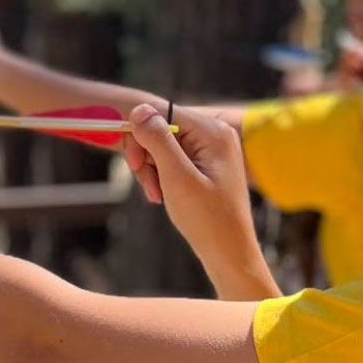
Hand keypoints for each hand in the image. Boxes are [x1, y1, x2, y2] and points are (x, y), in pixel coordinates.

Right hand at [121, 105, 275, 298]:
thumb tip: (139, 108)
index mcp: (213, 131)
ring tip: (158, 195)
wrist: (228, 253)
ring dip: (152, 169)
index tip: (134, 164)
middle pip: (161, 128)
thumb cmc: (206, 219)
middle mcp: (215, 133)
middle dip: (147, 156)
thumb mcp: (177, 177)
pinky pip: (172, 159)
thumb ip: (158, 140)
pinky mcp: (206, 164)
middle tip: (148, 186)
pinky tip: (164, 195)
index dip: (140, 135)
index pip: (162, 113)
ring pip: (163, 146)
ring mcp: (211, 149)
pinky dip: (162, 176)